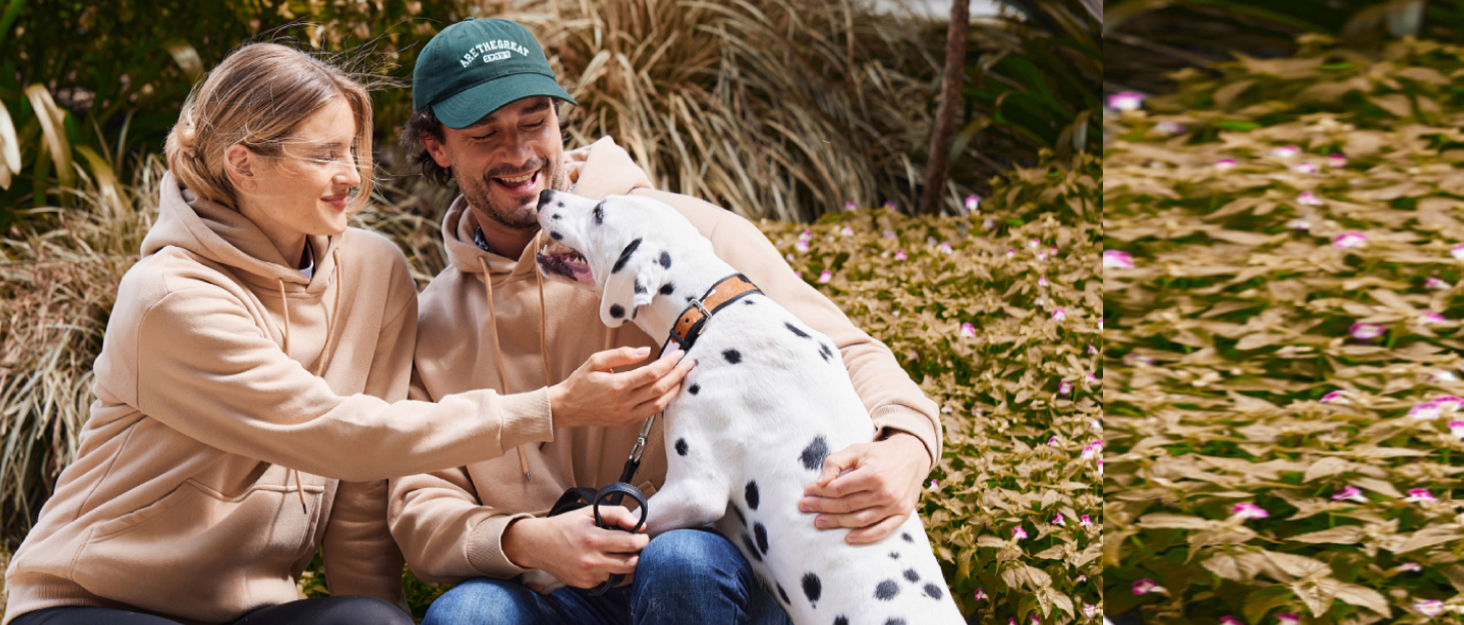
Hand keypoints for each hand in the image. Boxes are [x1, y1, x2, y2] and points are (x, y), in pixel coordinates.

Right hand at [502, 506, 649, 590]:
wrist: (538, 545)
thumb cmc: (565, 525)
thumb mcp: (589, 511)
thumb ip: (617, 514)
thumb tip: (639, 524)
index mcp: (593, 539)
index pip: (630, 544)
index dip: (642, 540)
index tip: (642, 536)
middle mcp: (591, 560)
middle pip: (631, 563)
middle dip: (639, 553)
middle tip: (637, 545)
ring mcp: (588, 575)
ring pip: (620, 572)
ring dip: (624, 562)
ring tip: (618, 550)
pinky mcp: (585, 584)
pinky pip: (607, 578)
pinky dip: (609, 569)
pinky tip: (600, 558)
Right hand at [548, 347, 694, 428]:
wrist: (566, 408)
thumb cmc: (579, 383)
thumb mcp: (596, 360)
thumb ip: (622, 354)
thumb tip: (646, 351)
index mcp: (617, 385)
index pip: (652, 373)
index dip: (669, 363)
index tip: (679, 354)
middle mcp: (624, 402)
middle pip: (660, 388)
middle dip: (678, 375)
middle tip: (689, 363)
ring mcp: (627, 415)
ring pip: (659, 403)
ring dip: (674, 389)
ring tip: (683, 377)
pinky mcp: (627, 422)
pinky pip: (651, 412)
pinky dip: (664, 402)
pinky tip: (669, 391)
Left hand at [798, 433, 931, 543]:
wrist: (913, 456)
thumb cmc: (879, 454)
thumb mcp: (856, 450)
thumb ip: (836, 462)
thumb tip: (819, 482)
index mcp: (873, 474)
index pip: (839, 488)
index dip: (820, 491)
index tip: (807, 491)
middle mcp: (885, 492)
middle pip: (847, 505)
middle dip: (822, 507)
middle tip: (805, 507)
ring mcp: (895, 506)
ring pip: (860, 520)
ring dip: (837, 523)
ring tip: (818, 522)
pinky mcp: (903, 515)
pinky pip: (882, 531)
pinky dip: (865, 537)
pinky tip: (848, 537)